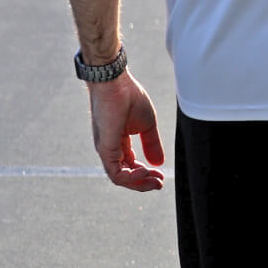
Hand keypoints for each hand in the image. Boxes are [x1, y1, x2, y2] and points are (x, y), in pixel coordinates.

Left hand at [87, 73, 164, 191]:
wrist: (116, 83)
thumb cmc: (130, 97)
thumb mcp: (147, 124)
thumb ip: (152, 144)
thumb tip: (159, 163)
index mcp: (119, 143)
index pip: (130, 166)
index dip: (147, 173)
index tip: (162, 176)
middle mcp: (110, 149)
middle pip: (125, 175)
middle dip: (144, 182)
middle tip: (160, 184)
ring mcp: (106, 150)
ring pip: (119, 178)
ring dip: (139, 182)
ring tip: (155, 179)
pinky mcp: (105, 148)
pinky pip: (115, 172)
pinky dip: (131, 176)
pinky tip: (145, 169)